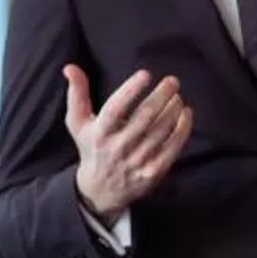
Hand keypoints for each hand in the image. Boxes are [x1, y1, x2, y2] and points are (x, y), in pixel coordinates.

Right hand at [65, 66, 191, 222]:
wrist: (100, 190)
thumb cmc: (92, 147)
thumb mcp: (77, 123)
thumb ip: (76, 94)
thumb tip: (70, 67)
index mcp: (99, 133)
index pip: (114, 109)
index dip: (130, 90)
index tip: (145, 74)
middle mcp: (117, 148)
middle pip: (143, 118)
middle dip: (160, 97)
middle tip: (172, 81)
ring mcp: (136, 162)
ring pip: (159, 132)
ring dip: (172, 111)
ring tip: (177, 96)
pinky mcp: (152, 173)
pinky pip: (171, 149)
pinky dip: (182, 130)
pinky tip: (186, 114)